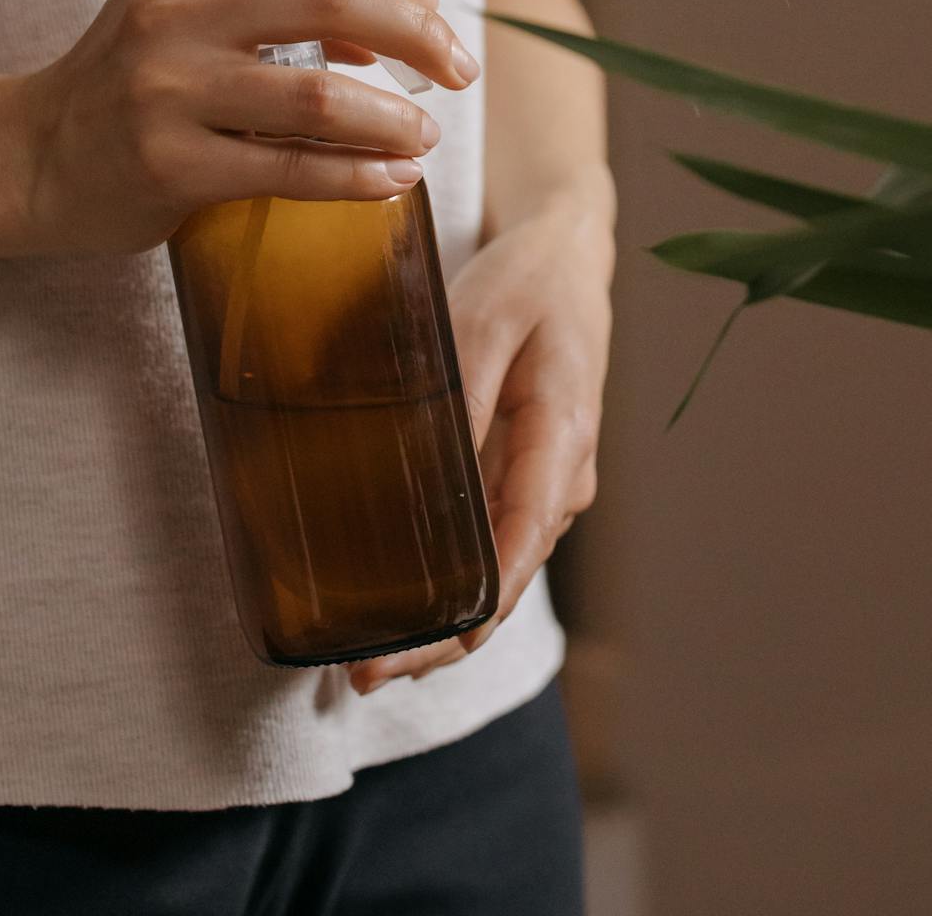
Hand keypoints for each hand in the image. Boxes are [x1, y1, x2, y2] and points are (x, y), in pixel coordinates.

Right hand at [13, 0, 481, 253]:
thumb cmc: (137, 80)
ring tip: (424, 136)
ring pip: (320, 96)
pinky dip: (361, 176)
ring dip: (395, 118)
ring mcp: (166, 88)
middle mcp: (173, 10)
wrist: (33, 156)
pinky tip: (394, 179)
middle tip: (459, 70)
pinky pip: (292, 170)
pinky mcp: (168, 164)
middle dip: (419, 33)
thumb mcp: (190, 10)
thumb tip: (393, 23)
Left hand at [349, 179, 613, 693]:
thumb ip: (457, 397)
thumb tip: (423, 477)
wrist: (568, 254)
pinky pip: (495, 543)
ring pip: (502, 570)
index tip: (407, 654)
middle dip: (442, 638)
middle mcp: (564, 477)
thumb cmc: (528, 281)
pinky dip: (456, 582)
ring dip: (446, 619)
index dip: (466, 616)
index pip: (517, 551)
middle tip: (363, 678)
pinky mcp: (528, 474)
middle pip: (509, 580)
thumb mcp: (482, 321)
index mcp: (560, 441)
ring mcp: (549, 481)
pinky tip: (405, 604)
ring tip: (372, 658)